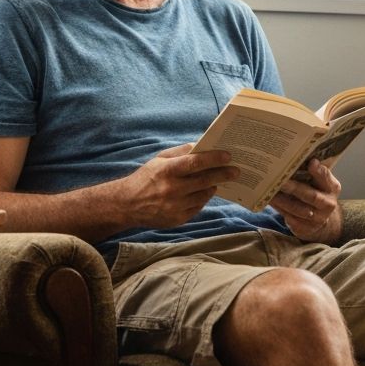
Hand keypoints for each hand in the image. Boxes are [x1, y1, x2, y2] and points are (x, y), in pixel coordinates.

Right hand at [120, 143, 238, 227]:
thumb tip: (201, 146)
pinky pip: (198, 207)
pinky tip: (203, 192)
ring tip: (217, 180)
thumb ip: (180, 152)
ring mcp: (176, 206)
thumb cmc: (146, 178)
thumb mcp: (159, 159)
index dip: (214, 158)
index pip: (196, 163)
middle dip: (223, 174)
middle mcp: (172, 189)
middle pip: (205, 180)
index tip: (228, 156)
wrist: (128, 205)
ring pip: (204, 195)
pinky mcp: (178, 219)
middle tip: (236, 170)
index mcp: (167, 171)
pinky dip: (203, 198)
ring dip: (213, 186)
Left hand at [270, 158, 342, 242]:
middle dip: (294, 188)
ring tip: (268, 190)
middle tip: (280, 180)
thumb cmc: (316, 193)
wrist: (320, 220)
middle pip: (310, 196)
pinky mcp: (304, 228)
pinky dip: (278, 208)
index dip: (319, 172)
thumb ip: (315, 172)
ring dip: (281, 200)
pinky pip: (289, 218)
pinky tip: (268, 200)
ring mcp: (316, 219)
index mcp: (332, 188)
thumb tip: (306, 159)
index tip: (311, 163)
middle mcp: (327, 205)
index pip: (327, 179)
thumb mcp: (321, 182)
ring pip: (297, 209)